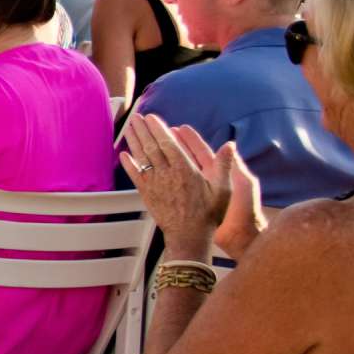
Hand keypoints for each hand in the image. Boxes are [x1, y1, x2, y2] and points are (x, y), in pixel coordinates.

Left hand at [122, 113, 261, 257]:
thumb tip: (230, 144)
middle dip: (143, 130)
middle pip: (152, 147)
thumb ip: (224, 165)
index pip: (168, 143)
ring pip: (141, 158)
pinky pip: (135, 176)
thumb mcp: (223, 189)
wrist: (189, 236)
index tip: (152, 118)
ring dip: (134, 141)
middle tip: (136, 117)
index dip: (158, 129)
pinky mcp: (147, 194)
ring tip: (129, 128)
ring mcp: (155, 184)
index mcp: (185, 170)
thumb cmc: (208, 213)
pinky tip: (123, 154)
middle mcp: (167, 174)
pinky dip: (128, 164)